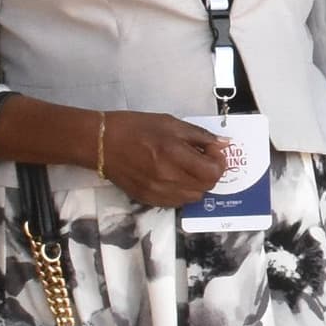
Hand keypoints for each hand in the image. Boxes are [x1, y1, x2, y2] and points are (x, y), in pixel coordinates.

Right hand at [94, 112, 237, 203]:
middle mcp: (167, 178)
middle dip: (210, 173)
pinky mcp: (148, 200)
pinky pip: (177, 202)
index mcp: (173, 155)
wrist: (101, 143)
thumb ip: (200, 136)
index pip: (212, 172)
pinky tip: (174, 177)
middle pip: (206, 187)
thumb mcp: (170, 123)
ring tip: (187, 168)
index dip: (218, 162)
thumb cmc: (135, 128)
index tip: (212, 151)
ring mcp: (157, 192)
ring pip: (193, 198)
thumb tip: (224, 144)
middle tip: (202, 158)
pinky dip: (182, 192)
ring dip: (198, 184)